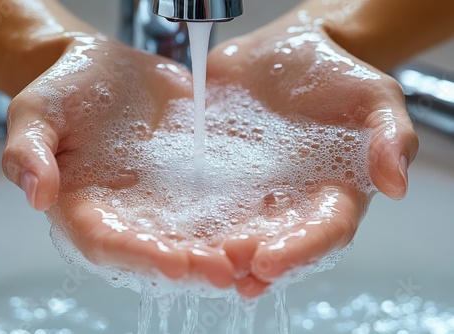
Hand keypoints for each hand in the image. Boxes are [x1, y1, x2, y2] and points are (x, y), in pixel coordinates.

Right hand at [2, 34, 237, 288]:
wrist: (101, 68)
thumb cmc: (62, 91)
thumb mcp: (35, 113)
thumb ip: (29, 151)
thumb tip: (35, 194)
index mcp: (84, 206)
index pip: (108, 244)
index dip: (141, 257)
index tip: (176, 263)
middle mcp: (126, 211)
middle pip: (157, 249)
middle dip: (192, 264)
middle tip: (228, 270)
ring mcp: (160, 197)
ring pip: (191, 233)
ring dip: (221, 248)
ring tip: (254, 255)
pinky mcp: (187, 177)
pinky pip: (212, 199)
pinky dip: (236, 213)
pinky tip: (263, 219)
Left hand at [206, 13, 417, 296]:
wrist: (288, 51)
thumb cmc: (337, 75)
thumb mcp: (374, 97)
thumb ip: (391, 136)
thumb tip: (396, 184)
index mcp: (331, 195)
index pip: (321, 233)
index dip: (298, 251)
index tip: (270, 261)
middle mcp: (288, 202)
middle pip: (272, 242)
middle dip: (249, 261)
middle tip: (226, 266)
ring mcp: (250, 190)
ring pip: (234, 229)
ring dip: (215, 251)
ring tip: (195, 263)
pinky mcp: (218, 172)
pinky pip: (201, 196)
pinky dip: (187, 214)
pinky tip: (168, 226)